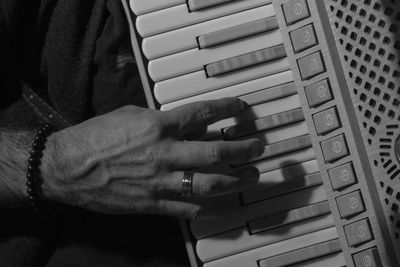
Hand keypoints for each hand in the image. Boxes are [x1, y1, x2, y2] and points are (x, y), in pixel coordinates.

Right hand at [41, 98, 263, 218]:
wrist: (68, 166)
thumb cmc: (96, 136)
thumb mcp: (132, 116)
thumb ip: (164, 121)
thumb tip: (191, 125)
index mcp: (158, 127)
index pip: (202, 113)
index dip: (226, 108)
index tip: (241, 108)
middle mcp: (164, 153)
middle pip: (215, 151)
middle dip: (243, 149)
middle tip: (258, 148)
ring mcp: (160, 181)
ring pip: (209, 183)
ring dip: (235, 180)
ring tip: (251, 176)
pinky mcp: (153, 203)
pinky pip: (188, 208)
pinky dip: (209, 208)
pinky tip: (224, 206)